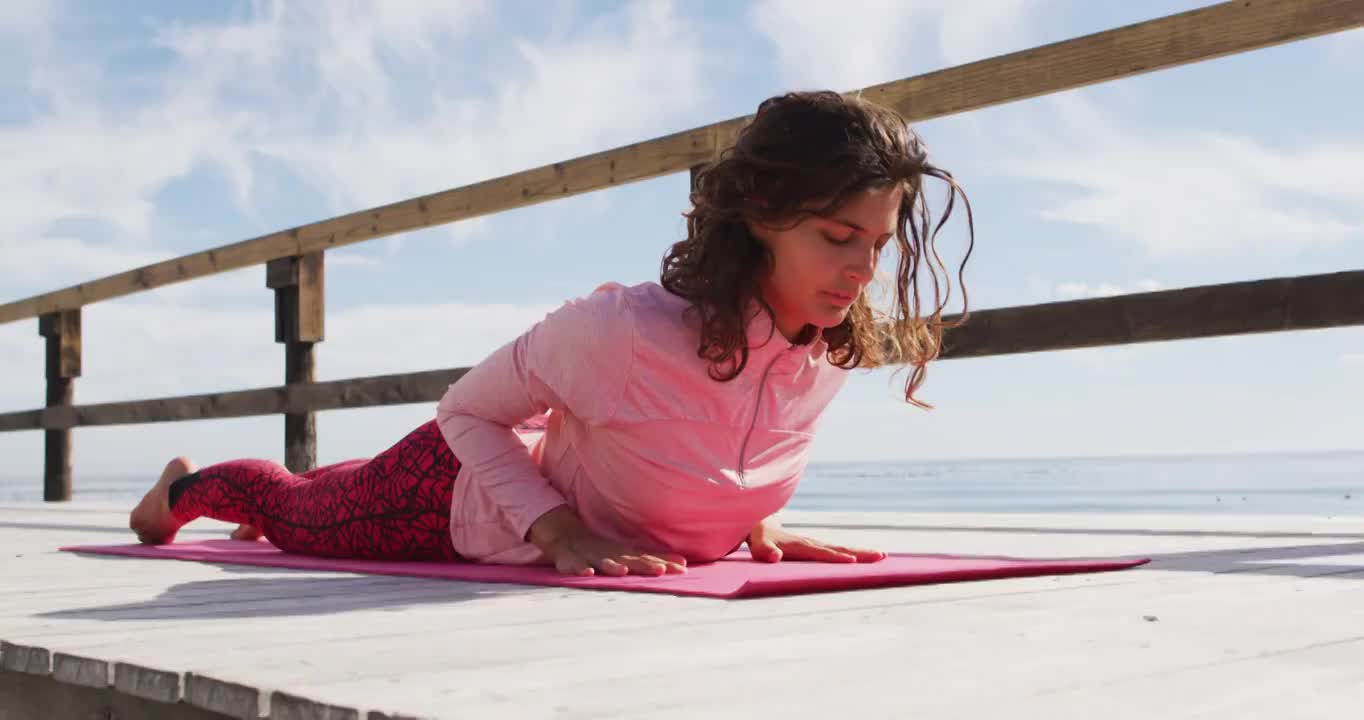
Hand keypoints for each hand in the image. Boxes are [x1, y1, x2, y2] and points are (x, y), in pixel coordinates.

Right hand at [527, 505, 687, 576]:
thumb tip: (684, 563)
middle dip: (645, 565)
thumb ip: (652, 559)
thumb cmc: (602, 550)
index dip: (665, 563)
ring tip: (623, 571)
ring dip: (613, 566)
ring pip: (602, 562)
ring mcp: (588, 556)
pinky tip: (587, 573)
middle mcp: (609, 554)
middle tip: (661, 571)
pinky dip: (579, 569)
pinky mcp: (568, 560)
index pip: (647, 558)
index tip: (683, 568)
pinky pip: (572, 565)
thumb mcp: (627, 554)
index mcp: (623, 553)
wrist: (564, 535)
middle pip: (630, 559)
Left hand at [746, 517, 885, 563]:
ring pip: (841, 548)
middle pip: (838, 549)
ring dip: (861, 552)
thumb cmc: (759, 539)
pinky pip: (837, 550)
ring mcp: (815, 544)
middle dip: (859, 553)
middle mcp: (811, 543)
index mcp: (799, 545)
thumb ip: (765, 551)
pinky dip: (854, 553)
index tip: (852, 562)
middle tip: (881, 556)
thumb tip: (775, 557)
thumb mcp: (757, 546)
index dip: (835, 557)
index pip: (820, 552)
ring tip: (882, 556)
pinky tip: (866, 558)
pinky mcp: (817, 547)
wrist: (760, 524)